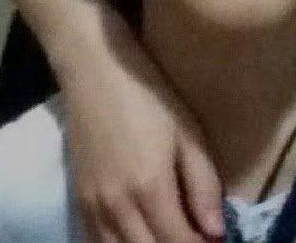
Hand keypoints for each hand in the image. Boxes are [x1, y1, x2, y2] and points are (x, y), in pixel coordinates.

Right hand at [58, 10, 223, 242]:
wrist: (94, 70)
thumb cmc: (148, 94)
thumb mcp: (187, 132)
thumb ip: (203, 184)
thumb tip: (216, 232)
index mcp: (150, 189)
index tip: (215, 240)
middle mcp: (118, 208)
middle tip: (195, 237)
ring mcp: (93, 208)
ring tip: (169, 236)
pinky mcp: (78, 202)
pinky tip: (139, 237)